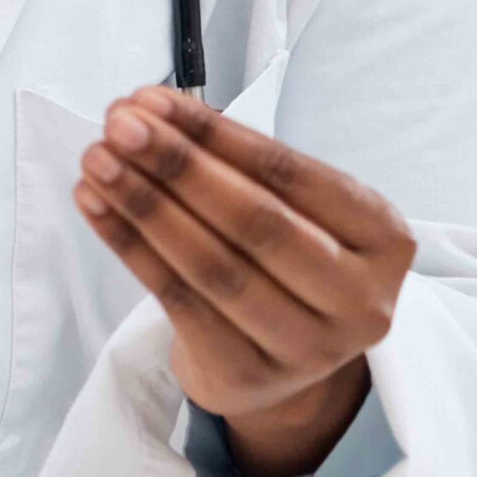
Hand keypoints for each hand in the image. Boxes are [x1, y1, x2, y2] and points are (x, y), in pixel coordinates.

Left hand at [74, 83, 416, 476]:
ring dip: (144, 204)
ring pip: (213, 266)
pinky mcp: (250, 376)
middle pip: (256, 222)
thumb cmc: (283, 257)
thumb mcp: (289, 206)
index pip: (292, 174)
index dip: (216, 135)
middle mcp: (360, 299)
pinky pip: (178, 301)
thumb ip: (230, 157)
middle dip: (178, 166)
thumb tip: (147, 107)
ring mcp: (310, 349)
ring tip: (96, 161)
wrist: (283, 359)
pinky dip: (129, 246)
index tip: (151, 100)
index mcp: (383, 239)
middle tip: (118, 126)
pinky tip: (93, 205)